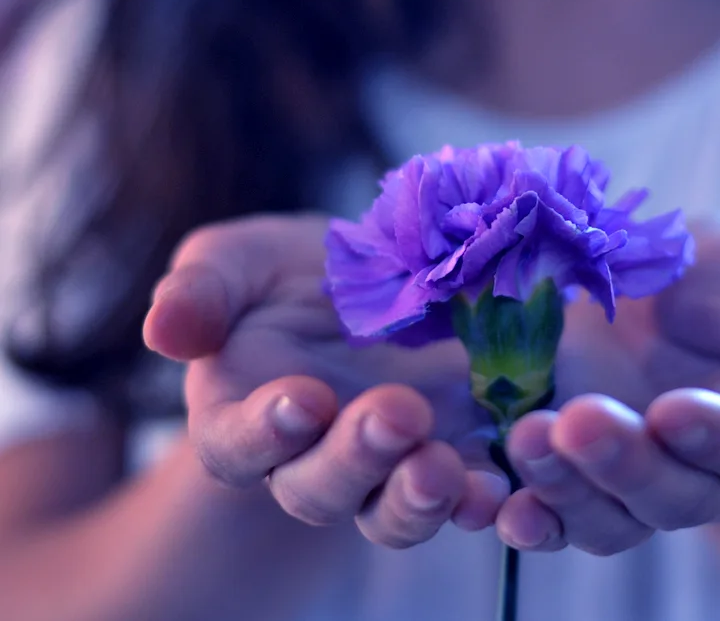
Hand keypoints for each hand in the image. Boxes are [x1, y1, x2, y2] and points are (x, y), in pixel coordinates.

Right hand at [144, 215, 506, 547]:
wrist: (382, 274)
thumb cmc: (295, 272)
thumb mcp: (242, 260)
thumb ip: (202, 291)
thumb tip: (165, 331)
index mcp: (247, 415)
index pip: (236, 445)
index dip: (263, 432)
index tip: (302, 398)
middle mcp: (312, 458)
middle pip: (320, 489)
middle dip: (356, 460)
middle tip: (396, 415)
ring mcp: (387, 466)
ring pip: (390, 512)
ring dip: (417, 499)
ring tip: (446, 469)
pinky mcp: (453, 457)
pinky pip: (463, 497)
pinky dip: (481, 499)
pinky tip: (503, 485)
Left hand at [494, 215, 719, 554]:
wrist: (673, 286)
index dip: (718, 439)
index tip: (673, 412)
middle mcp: (706, 472)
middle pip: (675, 498)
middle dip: (627, 467)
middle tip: (580, 423)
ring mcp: (636, 478)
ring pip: (610, 519)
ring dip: (567, 491)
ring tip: (526, 439)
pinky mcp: (578, 471)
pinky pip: (555, 514)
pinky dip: (527, 516)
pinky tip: (497, 500)